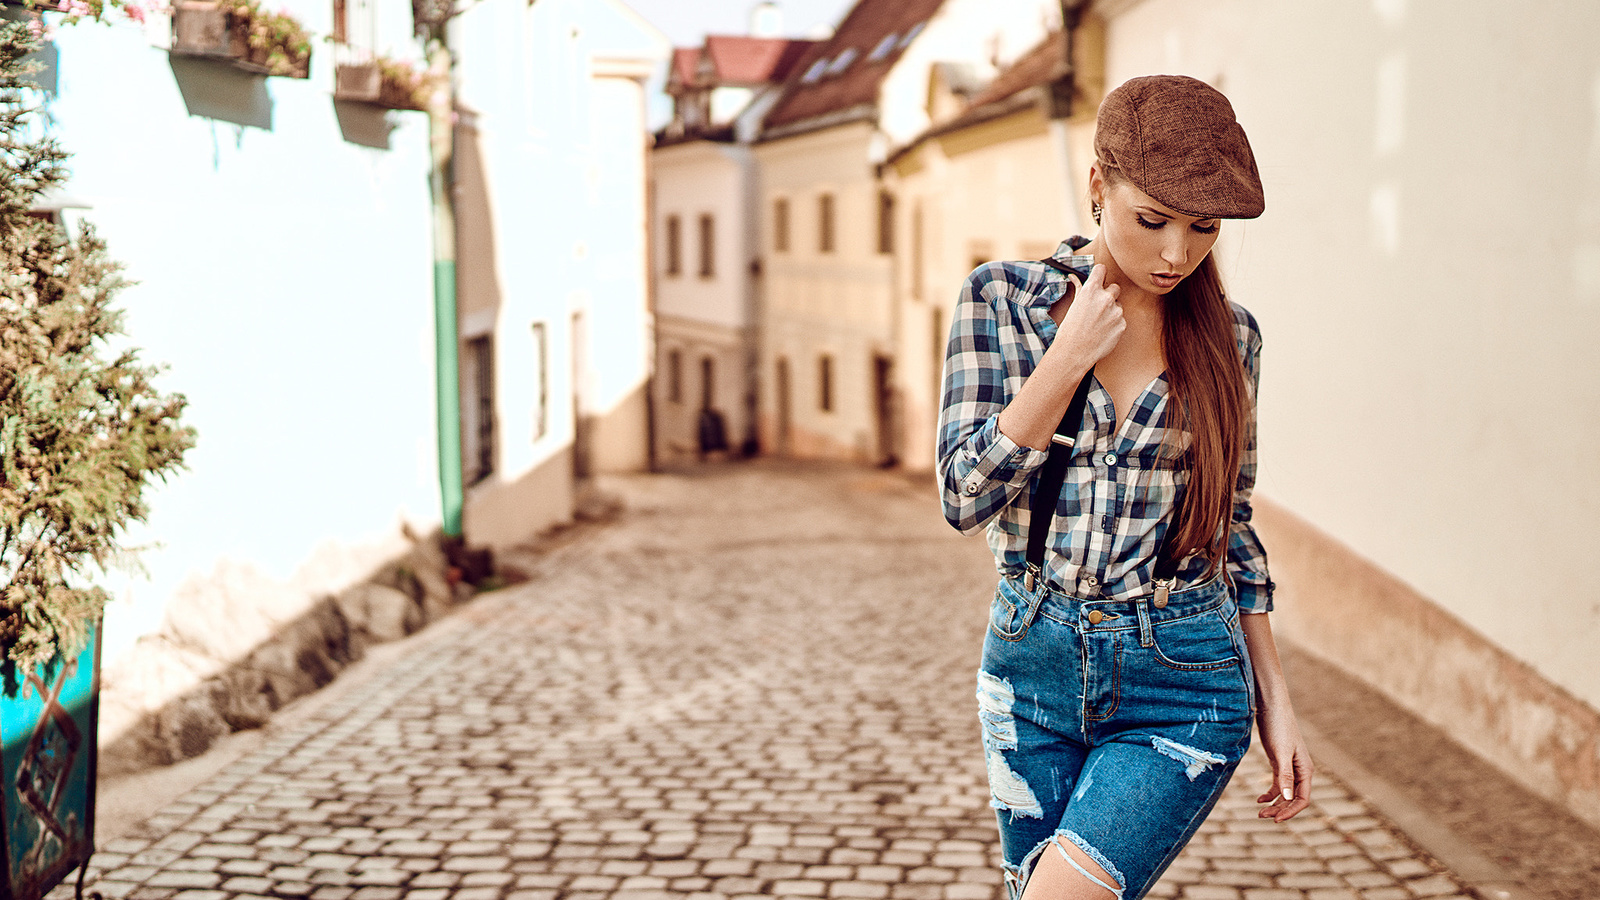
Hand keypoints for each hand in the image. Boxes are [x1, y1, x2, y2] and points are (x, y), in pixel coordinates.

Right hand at [1049, 264, 1123, 367]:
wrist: (1074, 353)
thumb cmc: (1069, 330)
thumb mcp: (1072, 306)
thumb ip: (1079, 290)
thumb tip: (1073, 277)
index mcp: (1091, 290)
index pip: (1101, 269)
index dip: (1100, 274)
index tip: (1099, 279)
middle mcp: (1105, 298)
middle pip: (1115, 287)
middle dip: (1108, 294)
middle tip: (1098, 307)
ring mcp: (1116, 311)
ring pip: (1118, 305)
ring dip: (1112, 311)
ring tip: (1098, 324)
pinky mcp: (1122, 324)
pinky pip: (1121, 320)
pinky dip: (1114, 325)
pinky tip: (1103, 332)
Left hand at [1255, 702, 1313, 821]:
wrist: (1271, 706)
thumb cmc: (1278, 727)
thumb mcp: (1280, 752)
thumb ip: (1285, 775)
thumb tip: (1289, 797)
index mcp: (1305, 770)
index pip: (1302, 799)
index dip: (1290, 811)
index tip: (1275, 820)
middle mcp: (1300, 770)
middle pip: (1293, 798)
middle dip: (1280, 809)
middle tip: (1262, 816)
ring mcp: (1290, 766)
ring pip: (1286, 792)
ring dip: (1275, 803)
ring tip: (1260, 812)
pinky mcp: (1279, 761)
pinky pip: (1279, 783)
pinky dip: (1271, 793)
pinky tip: (1260, 799)